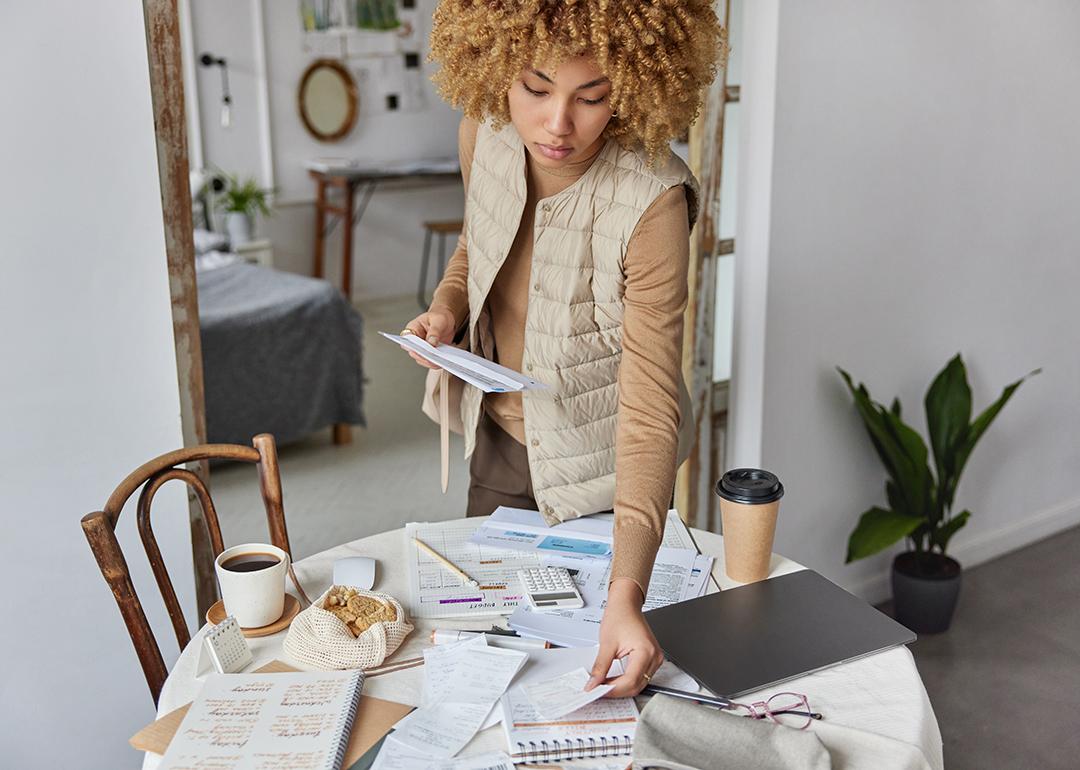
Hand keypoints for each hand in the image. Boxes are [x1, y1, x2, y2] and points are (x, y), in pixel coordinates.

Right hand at [401, 304, 456, 369]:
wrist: (446, 319)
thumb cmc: (439, 316)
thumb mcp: (438, 320)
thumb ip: (434, 331)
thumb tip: (431, 343)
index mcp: (412, 329)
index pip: (407, 341)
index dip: (412, 347)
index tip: (420, 351)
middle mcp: (415, 341)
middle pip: (414, 353)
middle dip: (423, 357)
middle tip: (432, 358)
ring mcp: (422, 348)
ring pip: (422, 359)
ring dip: (430, 362)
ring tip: (439, 362)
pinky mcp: (430, 353)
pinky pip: (431, 361)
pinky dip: (436, 363)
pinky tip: (442, 362)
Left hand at [586, 578, 663, 697]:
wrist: (626, 605)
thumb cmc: (620, 616)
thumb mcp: (606, 643)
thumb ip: (600, 666)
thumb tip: (594, 683)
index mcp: (646, 652)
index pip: (630, 681)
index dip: (613, 689)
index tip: (598, 690)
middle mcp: (654, 658)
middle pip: (636, 686)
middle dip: (616, 690)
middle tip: (598, 690)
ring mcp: (655, 659)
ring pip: (639, 684)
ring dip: (621, 688)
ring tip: (604, 685)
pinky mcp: (651, 660)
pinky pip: (640, 677)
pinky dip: (626, 681)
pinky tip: (614, 680)